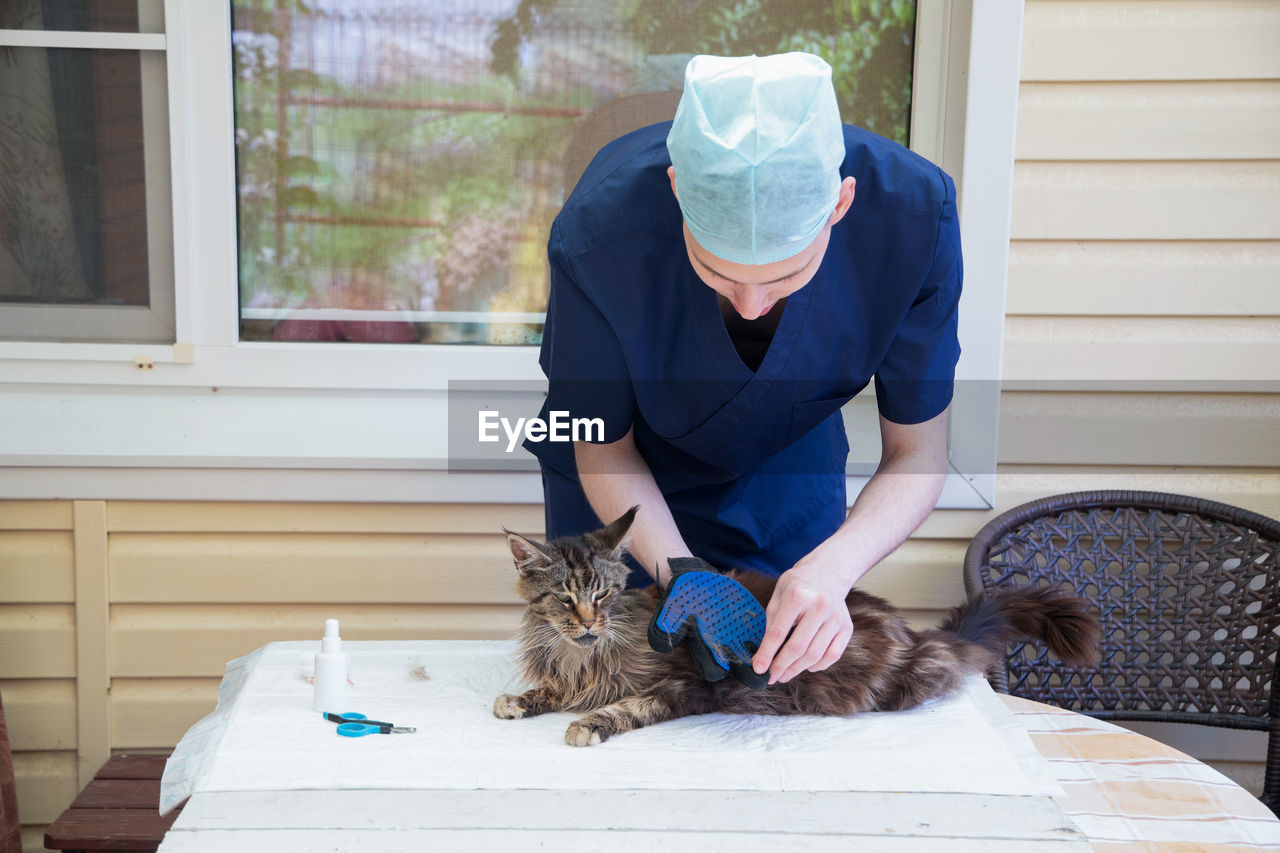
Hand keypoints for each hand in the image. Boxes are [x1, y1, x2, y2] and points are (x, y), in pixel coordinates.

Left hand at [751, 562, 852, 683]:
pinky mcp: (847, 627)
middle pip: (798, 647)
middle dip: (781, 666)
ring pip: (815, 655)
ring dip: (797, 669)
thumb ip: (771, 621)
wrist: (827, 573)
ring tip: (784, 675)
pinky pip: (832, 655)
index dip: (766, 654)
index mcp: (798, 596)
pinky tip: (806, 666)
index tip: (758, 668)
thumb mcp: (778, 595)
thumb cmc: (798, 585)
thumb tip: (764, 653)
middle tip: (771, 677)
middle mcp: (820, 606)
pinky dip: (818, 666)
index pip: (778, 632)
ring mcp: (836, 618)